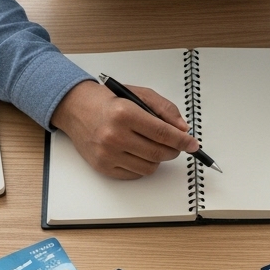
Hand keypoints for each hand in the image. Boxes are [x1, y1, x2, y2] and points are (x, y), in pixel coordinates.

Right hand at [51, 81, 199, 178]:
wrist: (76, 109)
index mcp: (124, 113)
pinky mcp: (103, 166)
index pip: (163, 133)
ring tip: (153, 146)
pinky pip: (135, 174)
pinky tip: (138, 152)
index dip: (182, 141)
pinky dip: (143, 165)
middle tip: (176, 146)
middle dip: (174, 151)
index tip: (192, 144)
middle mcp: (114, 135)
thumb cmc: (108, 101)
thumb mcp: (139, 95)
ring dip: (158, 159)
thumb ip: (164, 109)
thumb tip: (183, 129)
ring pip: (149, 167)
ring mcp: (107, 153)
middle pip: (158, 153)